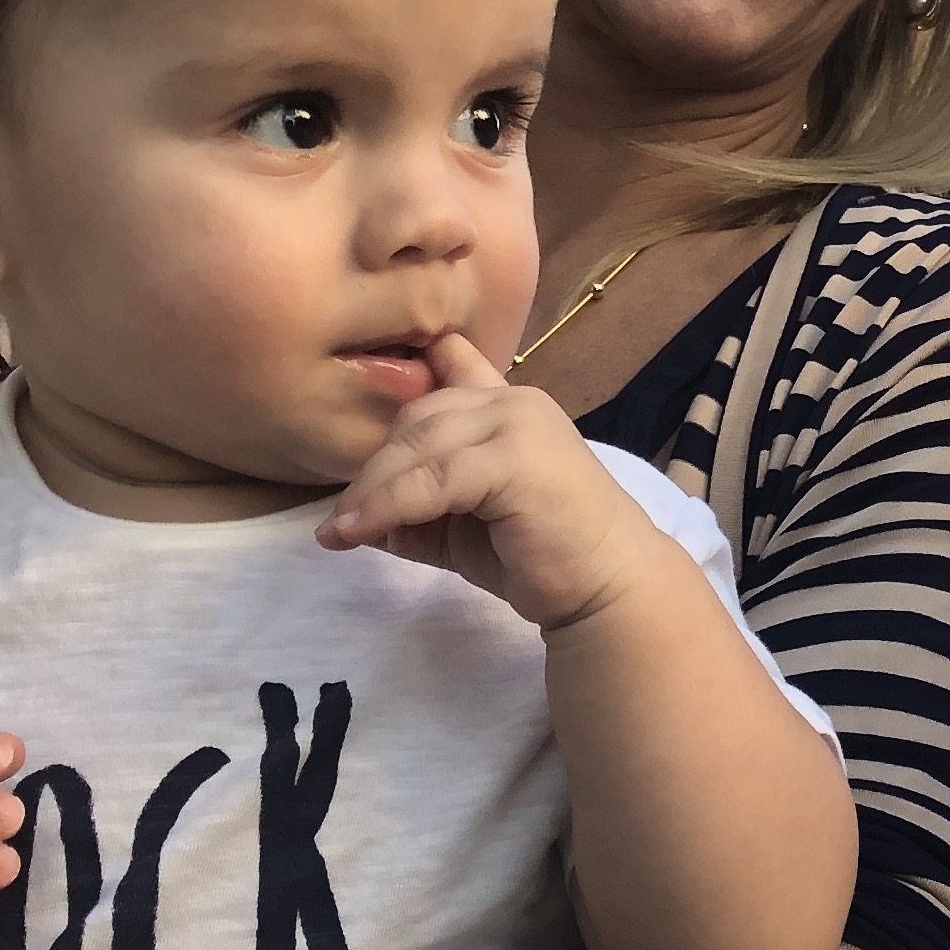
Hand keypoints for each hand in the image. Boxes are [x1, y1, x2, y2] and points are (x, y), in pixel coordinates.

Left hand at [314, 336, 671, 630]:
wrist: (608, 586)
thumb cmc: (543, 557)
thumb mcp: (461, 527)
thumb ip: (414, 512)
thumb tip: (352, 519)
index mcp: (507, 405)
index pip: (449, 362)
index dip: (410, 372)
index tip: (368, 394)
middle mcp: (513, 401)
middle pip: (417, 416)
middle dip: (372, 467)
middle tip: (342, 517)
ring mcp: (517, 424)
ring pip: (419, 444)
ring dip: (371, 490)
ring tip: (341, 530)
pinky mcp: (514, 461)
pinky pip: (432, 480)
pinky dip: (389, 506)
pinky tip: (360, 531)